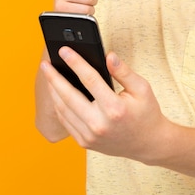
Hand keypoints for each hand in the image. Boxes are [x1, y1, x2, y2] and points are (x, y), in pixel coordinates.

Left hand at [41, 47, 170, 162]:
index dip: (75, 62)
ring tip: (49, 76)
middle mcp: (99, 124)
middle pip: (69, 96)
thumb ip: (123, 71)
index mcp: (114, 109)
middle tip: (45, 64)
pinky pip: (66, 122)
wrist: (149, 144)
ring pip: (63, 110)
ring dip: (53, 91)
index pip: (89, 80)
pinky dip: (58, 106)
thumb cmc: (146, 113)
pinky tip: (56, 94)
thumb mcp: (142, 88)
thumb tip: (108, 55)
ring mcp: (90, 136)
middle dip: (54, 77)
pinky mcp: (85, 143)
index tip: (64, 50)